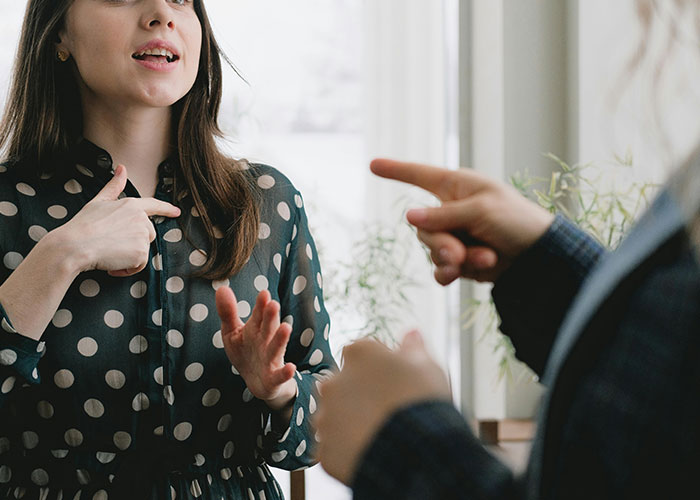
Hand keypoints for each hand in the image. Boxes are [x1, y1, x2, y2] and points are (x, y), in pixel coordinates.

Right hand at [52, 164, 180, 276]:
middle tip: (112, 244)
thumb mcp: (98, 201)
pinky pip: (139, 265)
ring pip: (143, 250)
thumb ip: (114, 186)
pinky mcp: (141, 252)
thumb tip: (122, 168)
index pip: (154, 205)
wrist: (74, 245)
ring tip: (110, 254)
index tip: (176, 212)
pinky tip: (113, 265)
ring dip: (129, 256)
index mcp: (131, 205)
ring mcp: (142, 235)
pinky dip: (127, 269)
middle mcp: (141, 219)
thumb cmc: (83, 225)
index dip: (166, 209)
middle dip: (133, 241)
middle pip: (148, 233)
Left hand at [215, 287, 297, 410]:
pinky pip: (280, 375)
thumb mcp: (232, 332)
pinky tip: (291, 367)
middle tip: (273, 304)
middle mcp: (266, 341)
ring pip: (276, 348)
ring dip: (281, 339)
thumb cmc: (245, 352)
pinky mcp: (274, 377)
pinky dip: (286, 372)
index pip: (259, 314)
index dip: (261, 305)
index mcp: (256, 328)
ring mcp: (271, 359)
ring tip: (286, 327)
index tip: (263, 293)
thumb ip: (228, 312)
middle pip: (268, 327)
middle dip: (271, 317)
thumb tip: (221, 288)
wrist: (257, 382)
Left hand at [315, 331, 450, 484]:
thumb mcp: (426, 366)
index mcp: (358, 353)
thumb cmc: (422, 402)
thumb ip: (413, 348)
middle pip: (344, 384)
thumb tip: (412, 334)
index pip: (362, 353)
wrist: (416, 452)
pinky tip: (371, 452)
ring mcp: (326, 416)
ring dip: (350, 422)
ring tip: (379, 434)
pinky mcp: (324, 449)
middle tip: (387, 410)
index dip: (380, 368)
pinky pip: (335, 448)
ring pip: (335, 416)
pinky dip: (348, 450)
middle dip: (360, 394)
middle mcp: (333, 380)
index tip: (395, 382)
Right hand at [370, 158, 553, 283]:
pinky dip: (451, 273)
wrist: (538, 256)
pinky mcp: (459, 260)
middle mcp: (450, 210)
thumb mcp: (480, 211)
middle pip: (422, 227)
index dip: (396, 170)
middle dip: (441, 243)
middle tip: (460, 254)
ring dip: (454, 259)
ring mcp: (454, 235)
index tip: (373, 164)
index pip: (419, 175)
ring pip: (431, 250)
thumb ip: (443, 215)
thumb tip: (408, 216)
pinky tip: (465, 274)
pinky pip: (439, 268)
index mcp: (456, 186)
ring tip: (484, 259)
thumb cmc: (516, 220)